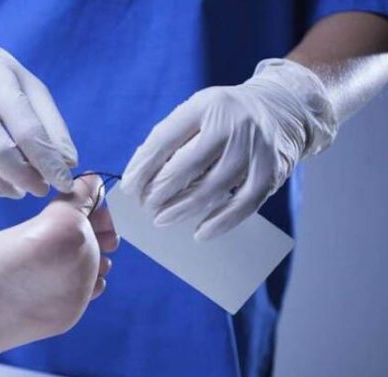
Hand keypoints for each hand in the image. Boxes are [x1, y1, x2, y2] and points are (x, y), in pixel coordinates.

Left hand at [121, 59, 337, 239]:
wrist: (285, 107)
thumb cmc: (226, 116)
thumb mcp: (198, 112)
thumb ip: (171, 138)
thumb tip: (140, 178)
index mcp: (205, 106)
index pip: (165, 139)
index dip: (143, 167)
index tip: (129, 188)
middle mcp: (232, 124)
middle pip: (187, 165)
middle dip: (160, 191)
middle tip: (145, 206)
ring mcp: (255, 149)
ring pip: (212, 188)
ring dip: (182, 209)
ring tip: (160, 219)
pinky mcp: (272, 171)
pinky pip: (244, 204)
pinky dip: (220, 222)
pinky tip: (200, 233)